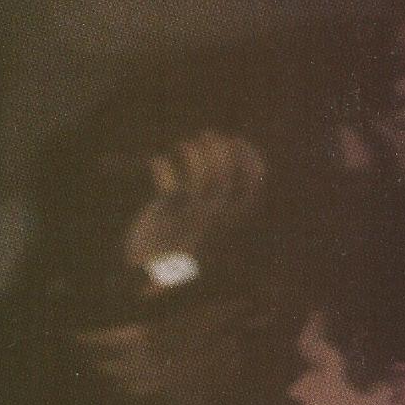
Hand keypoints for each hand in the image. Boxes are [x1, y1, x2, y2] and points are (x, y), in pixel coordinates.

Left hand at [123, 131, 267, 280]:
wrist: (152, 269)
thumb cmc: (179, 237)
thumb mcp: (203, 216)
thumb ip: (214, 192)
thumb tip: (221, 152)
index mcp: (228, 218)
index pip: (252, 187)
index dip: (249, 159)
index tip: (236, 139)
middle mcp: (212, 218)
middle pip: (224, 179)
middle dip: (218, 150)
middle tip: (207, 135)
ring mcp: (189, 217)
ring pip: (199, 181)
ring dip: (193, 155)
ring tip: (184, 146)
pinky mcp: (164, 216)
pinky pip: (168, 188)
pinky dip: (162, 168)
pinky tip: (156, 162)